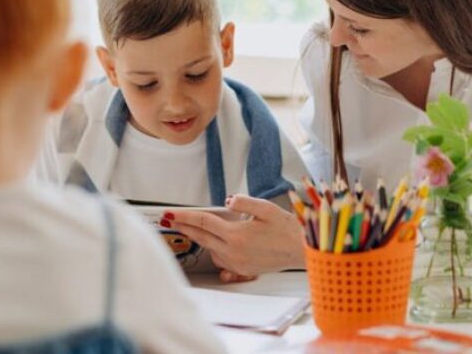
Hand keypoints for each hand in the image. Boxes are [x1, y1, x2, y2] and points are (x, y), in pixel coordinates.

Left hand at [164, 195, 305, 277]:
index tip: (170, 214)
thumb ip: (244, 202)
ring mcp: (237, 263)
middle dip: (184, 228)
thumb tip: (228, 201)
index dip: (184, 216)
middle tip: (170, 220)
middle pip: (201, 237)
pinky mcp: (243, 270)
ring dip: (201, 239)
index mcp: (236, 235)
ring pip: (210, 250)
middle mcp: (233, 251)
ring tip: (194, 229)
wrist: (301, 251)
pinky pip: (221, 260)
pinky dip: (215, 251)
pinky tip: (217, 244)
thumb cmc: (287, 229)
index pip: (203, 222)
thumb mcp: (266, 209)